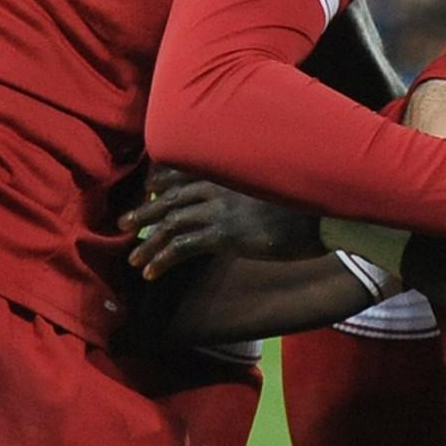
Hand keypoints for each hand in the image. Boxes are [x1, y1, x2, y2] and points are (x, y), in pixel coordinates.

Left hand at [122, 168, 323, 279]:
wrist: (322, 218)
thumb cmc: (305, 207)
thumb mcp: (272, 191)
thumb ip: (249, 192)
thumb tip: (240, 204)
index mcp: (229, 173)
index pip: (184, 174)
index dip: (161, 183)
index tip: (147, 193)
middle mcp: (220, 187)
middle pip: (169, 197)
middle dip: (144, 210)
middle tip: (122, 222)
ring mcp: (220, 210)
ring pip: (170, 223)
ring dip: (148, 241)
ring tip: (133, 258)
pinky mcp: (224, 235)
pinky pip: (182, 246)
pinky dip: (162, 259)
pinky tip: (151, 272)